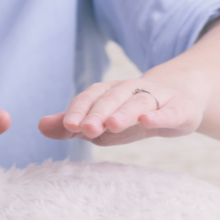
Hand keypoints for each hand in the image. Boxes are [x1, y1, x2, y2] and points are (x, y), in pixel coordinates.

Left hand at [38, 77, 208, 145]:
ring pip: (138, 102)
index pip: (90, 97)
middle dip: (98, 113)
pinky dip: (158, 116)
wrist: (179, 100)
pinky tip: (148, 121)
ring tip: (112, 125)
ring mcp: (156, 97)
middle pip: (112, 98)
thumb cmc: (130, 116)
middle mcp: (130, 90)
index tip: (69, 125)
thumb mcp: (99, 123)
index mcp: (108, 92)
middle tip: (86, 129)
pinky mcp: (179, 108)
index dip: (80, 110)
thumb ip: (70, 126)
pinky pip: (168, 111)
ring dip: (124, 113)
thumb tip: (40, 126)